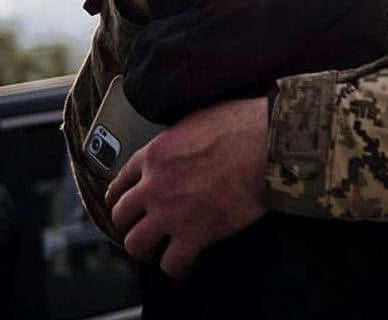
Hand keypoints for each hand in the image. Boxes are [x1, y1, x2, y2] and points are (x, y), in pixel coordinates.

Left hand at [106, 97, 268, 277]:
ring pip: (136, 244)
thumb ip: (177, 139)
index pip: (121, 181)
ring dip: (147, 249)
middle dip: (131, 224)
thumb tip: (180, 148)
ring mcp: (171, 213)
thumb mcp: (196, 120)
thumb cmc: (241, 126)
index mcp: (155, 154)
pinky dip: (179, 267)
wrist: (267, 144)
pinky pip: (172, 264)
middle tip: (145, 228)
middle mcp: (155, 185)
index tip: (123, 204)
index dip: (120, 196)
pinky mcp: (194, 235)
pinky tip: (188, 264)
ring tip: (161, 250)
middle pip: (121, 216)